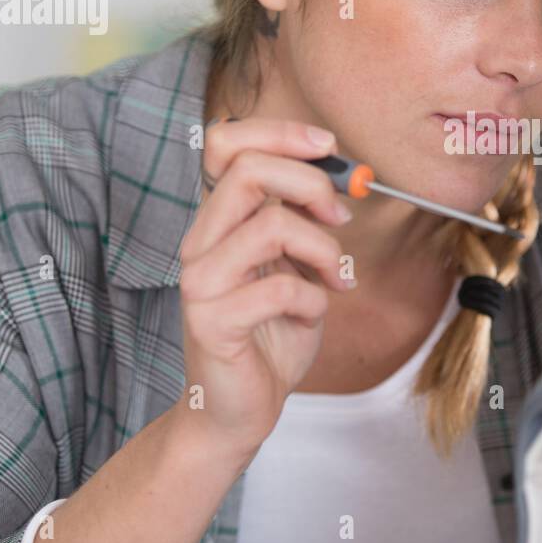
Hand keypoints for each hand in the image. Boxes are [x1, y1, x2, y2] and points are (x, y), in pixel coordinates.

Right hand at [176, 118, 354, 456]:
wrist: (239, 409)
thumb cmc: (270, 335)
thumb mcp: (296, 267)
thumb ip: (303, 222)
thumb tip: (340, 175)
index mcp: (219, 222)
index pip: (225, 144)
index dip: (279, 132)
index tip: (327, 146)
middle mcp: (201, 243)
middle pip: (248, 171)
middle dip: (311, 184)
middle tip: (340, 216)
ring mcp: (201, 282)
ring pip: (270, 225)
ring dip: (322, 248)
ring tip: (337, 276)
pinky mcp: (212, 321)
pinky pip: (280, 288)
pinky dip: (314, 299)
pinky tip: (313, 314)